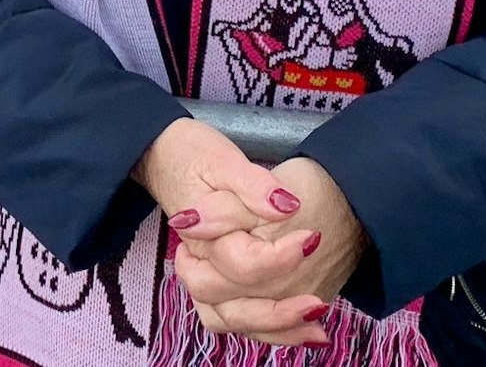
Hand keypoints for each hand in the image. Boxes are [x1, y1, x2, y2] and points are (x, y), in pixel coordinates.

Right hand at [133, 119, 329, 346]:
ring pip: (233, 319)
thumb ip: (254, 185)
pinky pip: (237, 317)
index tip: (312, 238)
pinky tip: (304, 331)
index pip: (241, 262)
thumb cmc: (195, 155)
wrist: (166, 155)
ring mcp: (205, 275)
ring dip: (275, 330)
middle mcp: (199, 262)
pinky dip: (268, 329)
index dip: (280, 257)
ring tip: (317, 329)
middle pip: (234, 303)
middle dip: (279, 309)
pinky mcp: (216, 280)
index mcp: (200, 233)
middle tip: (319, 299)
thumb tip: (286, 207)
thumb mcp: (225, 159)